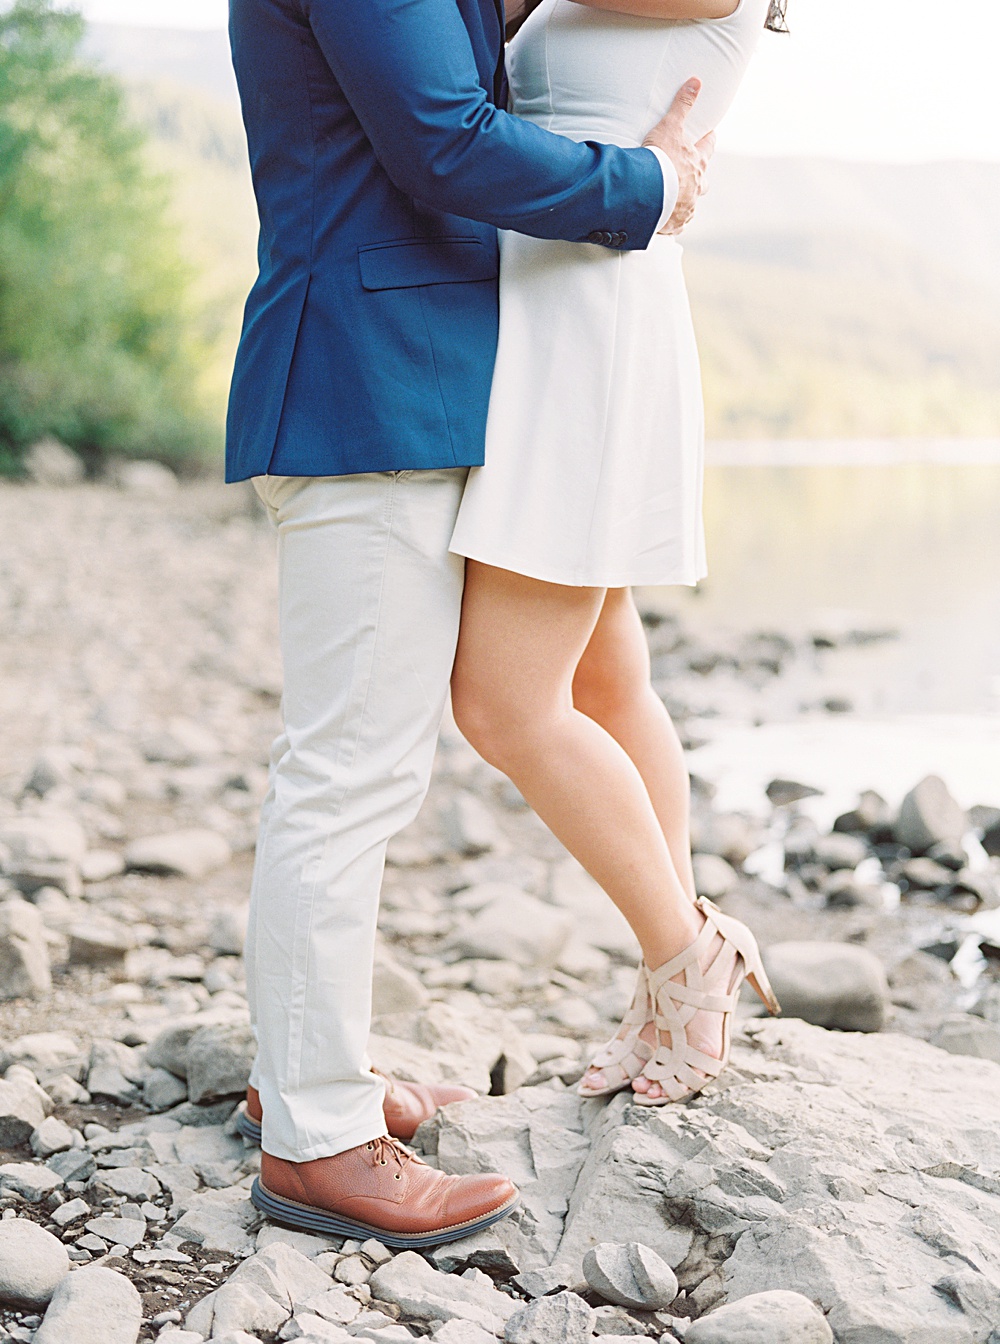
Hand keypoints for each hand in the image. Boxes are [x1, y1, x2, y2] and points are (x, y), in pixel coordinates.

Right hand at [642, 78, 715, 234]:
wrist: (649, 194)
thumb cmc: (661, 161)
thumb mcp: (670, 127)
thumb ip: (682, 104)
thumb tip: (696, 80)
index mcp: (697, 163)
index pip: (707, 148)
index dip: (708, 140)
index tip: (709, 136)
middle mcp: (696, 186)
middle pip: (703, 182)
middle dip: (699, 178)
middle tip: (693, 175)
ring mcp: (687, 207)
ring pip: (691, 205)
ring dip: (686, 202)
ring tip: (676, 202)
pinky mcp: (675, 223)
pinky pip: (677, 224)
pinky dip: (673, 222)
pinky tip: (667, 222)